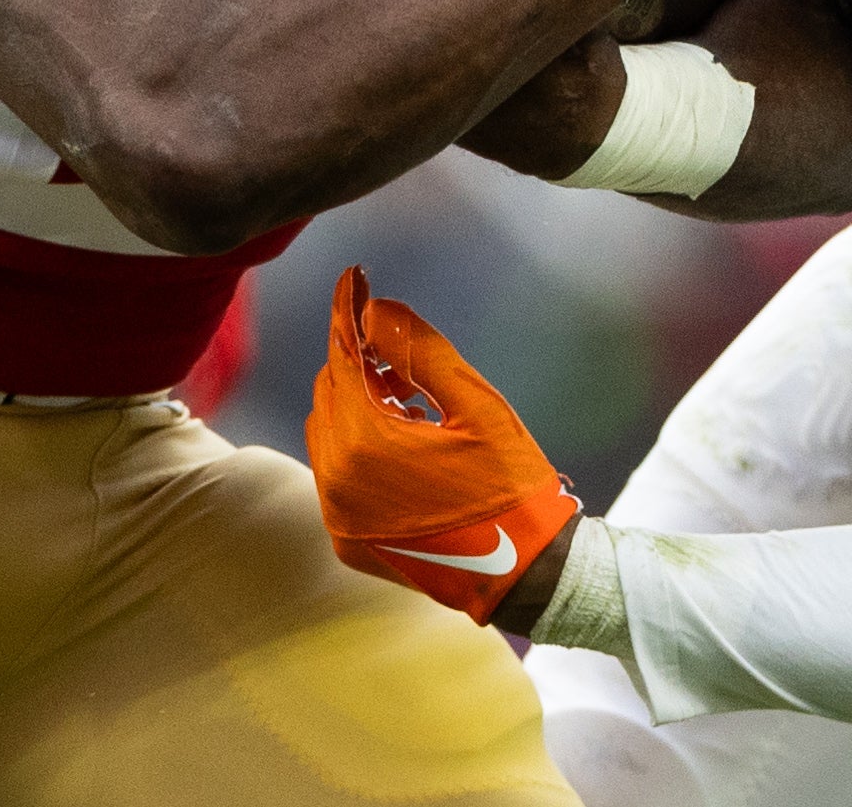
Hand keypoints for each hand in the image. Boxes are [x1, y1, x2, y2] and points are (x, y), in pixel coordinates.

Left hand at [307, 266, 580, 623]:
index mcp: (367, 446)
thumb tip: (375, 310)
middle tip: (401, 351)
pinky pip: (334, 474)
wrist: (525, 574)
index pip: (343, 358)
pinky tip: (404, 441)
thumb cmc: (511, 485)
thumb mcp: (477, 406)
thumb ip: (421, 351)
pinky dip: (356, 446)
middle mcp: (337, 484)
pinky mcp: (348, 541)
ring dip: (357, 403)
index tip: (355, 278)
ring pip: (327, 432)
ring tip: (411, 399)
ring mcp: (338, 519)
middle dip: (358, 361)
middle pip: (330, 392)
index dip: (348, 314)